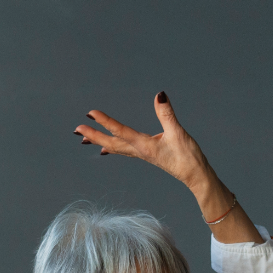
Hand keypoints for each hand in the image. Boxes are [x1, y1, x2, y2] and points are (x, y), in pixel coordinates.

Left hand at [74, 92, 254, 240]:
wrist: (196, 176)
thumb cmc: (188, 157)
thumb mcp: (178, 133)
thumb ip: (167, 114)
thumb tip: (159, 95)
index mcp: (144, 146)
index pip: (120, 131)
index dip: (105, 121)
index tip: (90, 113)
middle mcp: (139, 151)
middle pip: (111, 143)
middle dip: (93, 135)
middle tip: (76, 129)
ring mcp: (142, 154)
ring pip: (115, 147)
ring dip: (99, 141)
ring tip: (83, 138)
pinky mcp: (147, 155)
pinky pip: (123, 150)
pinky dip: (112, 147)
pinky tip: (106, 148)